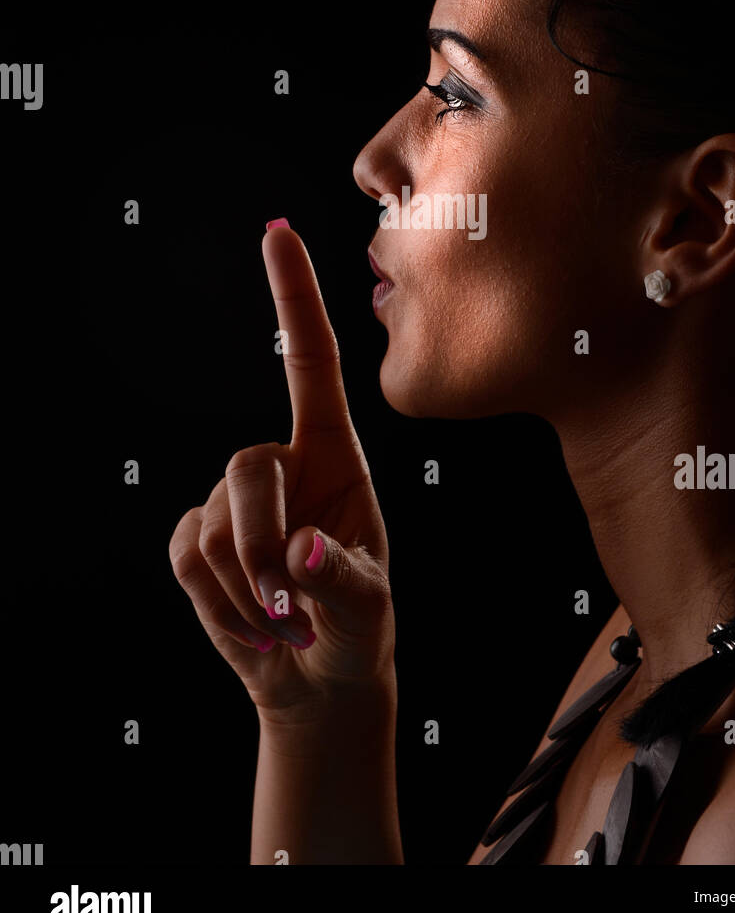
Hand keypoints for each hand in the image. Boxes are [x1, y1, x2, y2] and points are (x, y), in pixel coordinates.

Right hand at [169, 221, 394, 720]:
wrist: (318, 679)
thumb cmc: (358, 627)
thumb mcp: (370, 607)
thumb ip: (341, 578)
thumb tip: (297, 549)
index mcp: (336, 454)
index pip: (312, 363)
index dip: (295, 298)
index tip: (277, 232)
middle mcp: (284, 463)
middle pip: (247, 465)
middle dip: (259, 542)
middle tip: (287, 606)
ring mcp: (235, 500)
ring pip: (216, 521)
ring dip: (247, 587)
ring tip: (284, 617)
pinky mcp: (196, 537)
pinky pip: (186, 554)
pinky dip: (218, 600)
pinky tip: (249, 619)